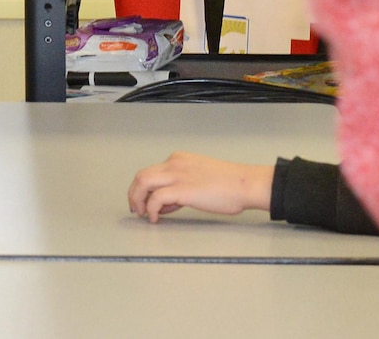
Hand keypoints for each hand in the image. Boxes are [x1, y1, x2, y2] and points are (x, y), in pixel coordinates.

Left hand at [127, 152, 273, 221]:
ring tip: (142, 215)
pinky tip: (155, 219)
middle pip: (141, 176)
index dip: (147, 190)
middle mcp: (174, 163)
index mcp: (178, 159)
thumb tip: (168, 202)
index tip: (151, 204)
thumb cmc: (229, 185)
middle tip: (137, 210)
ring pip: (143, 183)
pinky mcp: (181, 189)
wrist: (244, 184)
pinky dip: (151, 210)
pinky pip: (155, 199)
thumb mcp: (200, 179)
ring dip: (138, 200)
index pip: (152, 172)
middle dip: (135, 194)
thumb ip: (182, 187)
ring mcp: (176, 175)